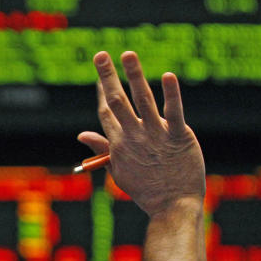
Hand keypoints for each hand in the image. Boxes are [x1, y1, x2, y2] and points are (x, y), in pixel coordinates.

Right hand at [77, 51, 204, 217]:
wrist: (172, 206)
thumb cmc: (146, 189)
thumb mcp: (119, 170)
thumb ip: (103, 149)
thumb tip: (82, 135)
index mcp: (119, 144)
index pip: (106, 112)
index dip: (101, 91)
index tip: (100, 73)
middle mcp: (134, 136)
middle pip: (117, 102)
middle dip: (107, 77)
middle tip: (100, 55)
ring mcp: (156, 135)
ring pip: (142, 101)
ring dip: (134, 76)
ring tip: (128, 54)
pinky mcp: (178, 137)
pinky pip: (174, 112)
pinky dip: (171, 94)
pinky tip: (167, 76)